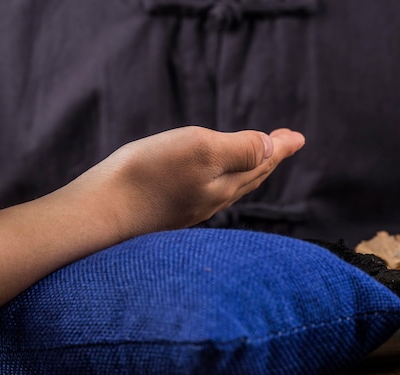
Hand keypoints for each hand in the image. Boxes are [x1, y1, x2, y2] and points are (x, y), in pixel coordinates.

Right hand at [71, 126, 304, 238]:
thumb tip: (271, 149)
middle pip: (249, 177)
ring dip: (248, 170)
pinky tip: (212, 181)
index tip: (297, 137)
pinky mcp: (166, 213)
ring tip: (256, 160)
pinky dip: (221, 181)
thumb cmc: (149, 175)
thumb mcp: (200, 150)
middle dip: (268, 158)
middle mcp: (210, 200)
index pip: (261, 163)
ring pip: (229, 188)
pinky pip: (206, 195)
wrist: (101, 213)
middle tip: (284, 143)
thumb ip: (239, 149)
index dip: (280, 147)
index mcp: (224, 183)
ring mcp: (187, 209)